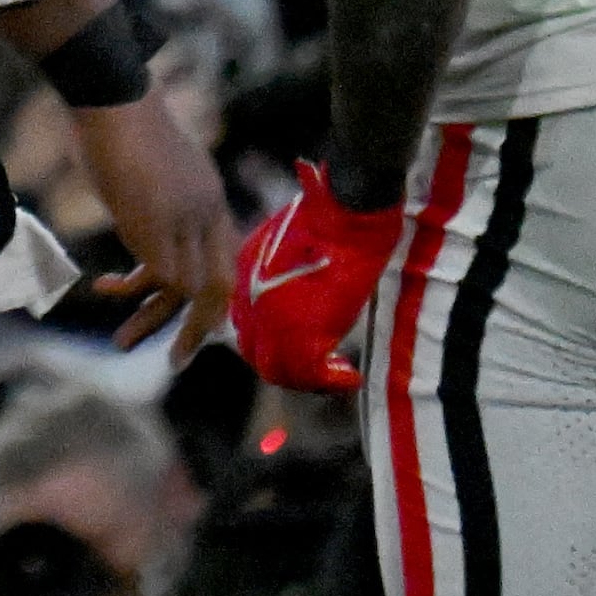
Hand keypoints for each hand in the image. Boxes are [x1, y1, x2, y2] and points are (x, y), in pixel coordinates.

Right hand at [73, 93, 238, 357]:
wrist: (111, 91)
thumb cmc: (120, 119)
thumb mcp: (149, 166)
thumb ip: (157, 198)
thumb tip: (143, 230)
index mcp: (208, 196)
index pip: (223, 261)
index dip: (212, 298)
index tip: (195, 324)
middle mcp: (205, 211)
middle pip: (215, 284)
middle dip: (197, 328)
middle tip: (175, 357)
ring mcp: (182, 216)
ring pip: (185, 287)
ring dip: (155, 321)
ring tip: (125, 343)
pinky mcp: (154, 219)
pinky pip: (157, 272)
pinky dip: (132, 288)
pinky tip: (106, 287)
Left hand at [231, 160, 405, 391]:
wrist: (344, 215)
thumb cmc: (329, 219)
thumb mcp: (291, 244)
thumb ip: (283, 273)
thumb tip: (302, 295)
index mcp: (245, 274)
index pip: (245, 323)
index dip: (269, 342)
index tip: (296, 349)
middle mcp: (250, 299)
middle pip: (254, 351)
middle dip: (284, 366)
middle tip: (316, 371)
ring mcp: (272, 319)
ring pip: (276, 369)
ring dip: (306, 378)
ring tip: (335, 374)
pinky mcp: (302, 333)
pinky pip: (308, 373)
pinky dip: (330, 381)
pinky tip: (350, 376)